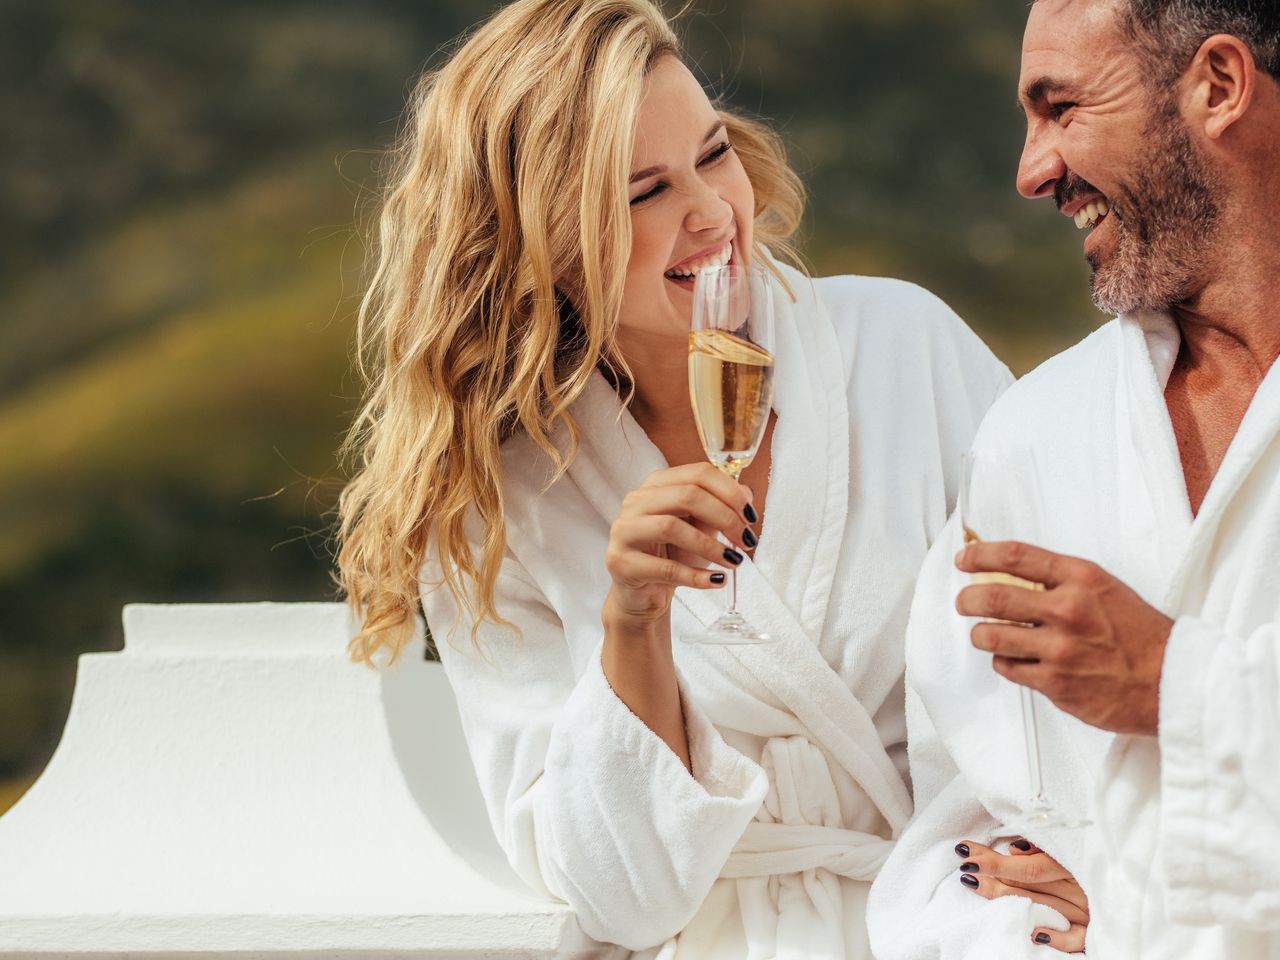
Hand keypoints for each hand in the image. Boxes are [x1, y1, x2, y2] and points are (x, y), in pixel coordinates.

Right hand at [603, 462, 756, 625]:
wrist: (643, 593)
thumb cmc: (673, 555)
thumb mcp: (700, 527)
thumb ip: (719, 507)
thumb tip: (746, 495)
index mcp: (656, 484)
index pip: (698, 474)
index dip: (731, 492)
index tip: (751, 517)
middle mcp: (636, 501)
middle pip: (687, 496)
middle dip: (725, 518)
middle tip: (747, 541)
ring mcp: (624, 530)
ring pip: (671, 527)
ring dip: (710, 546)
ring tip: (734, 562)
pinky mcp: (620, 562)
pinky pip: (664, 568)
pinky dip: (696, 576)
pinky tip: (716, 581)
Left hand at [954, 838, 1086, 952]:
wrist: (1119, 872)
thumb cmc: (1080, 855)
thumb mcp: (1062, 844)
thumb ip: (1040, 846)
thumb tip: (1014, 850)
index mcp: (1072, 860)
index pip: (1029, 865)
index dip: (996, 861)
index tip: (966, 852)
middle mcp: (1079, 885)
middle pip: (1029, 883)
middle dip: (993, 874)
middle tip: (965, 867)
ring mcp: (1087, 909)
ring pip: (1042, 907)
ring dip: (1008, 900)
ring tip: (977, 886)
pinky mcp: (1094, 929)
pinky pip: (1076, 939)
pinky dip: (1057, 938)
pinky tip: (1034, 934)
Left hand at [955, 541, 1173, 734]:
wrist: (1171, 682)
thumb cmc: (1139, 635)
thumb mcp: (1104, 590)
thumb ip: (1060, 581)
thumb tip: (1008, 575)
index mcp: (1081, 579)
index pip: (1016, 556)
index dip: (980, 555)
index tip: (964, 559)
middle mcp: (1068, 610)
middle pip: (992, 597)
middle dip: (967, 599)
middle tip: (964, 601)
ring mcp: (1059, 649)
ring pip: (990, 637)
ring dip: (980, 634)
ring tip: (985, 633)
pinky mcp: (1055, 683)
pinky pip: (1007, 668)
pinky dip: (1004, 663)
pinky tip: (1016, 660)